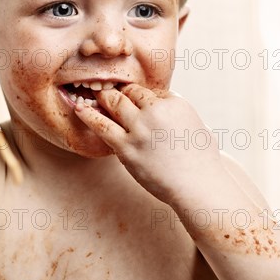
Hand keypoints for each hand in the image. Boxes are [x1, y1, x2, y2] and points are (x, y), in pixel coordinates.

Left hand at [74, 84, 221, 204]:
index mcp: (174, 104)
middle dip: (121, 92)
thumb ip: (174, 112)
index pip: (152, 92)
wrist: (198, 187)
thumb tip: (160, 106)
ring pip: (115, 103)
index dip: (143, 99)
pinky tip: (79, 108)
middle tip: (112, 94)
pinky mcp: (126, 147)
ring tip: (95, 95)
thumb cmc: (200, 162)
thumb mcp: (195, 125)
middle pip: (131, 93)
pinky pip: (101, 126)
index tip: (138, 105)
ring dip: (104, 98)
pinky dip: (88, 115)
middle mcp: (155, 112)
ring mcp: (139, 129)